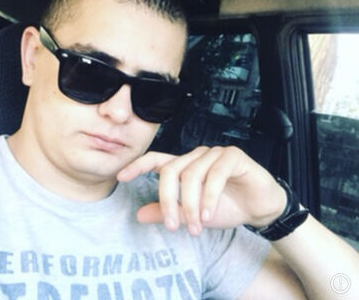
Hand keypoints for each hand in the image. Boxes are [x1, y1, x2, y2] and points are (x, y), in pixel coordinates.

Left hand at [117, 146, 286, 235]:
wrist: (260, 207)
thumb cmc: (227, 206)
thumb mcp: (193, 215)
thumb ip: (168, 212)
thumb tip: (139, 214)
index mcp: (185, 166)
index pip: (157, 160)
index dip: (138, 166)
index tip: (121, 176)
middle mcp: (197, 156)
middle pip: (171, 170)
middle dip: (169, 200)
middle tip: (173, 226)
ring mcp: (214, 154)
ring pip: (192, 174)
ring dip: (192, 204)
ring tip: (196, 226)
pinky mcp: (233, 156)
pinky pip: (215, 174)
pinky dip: (209, 197)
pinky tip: (208, 214)